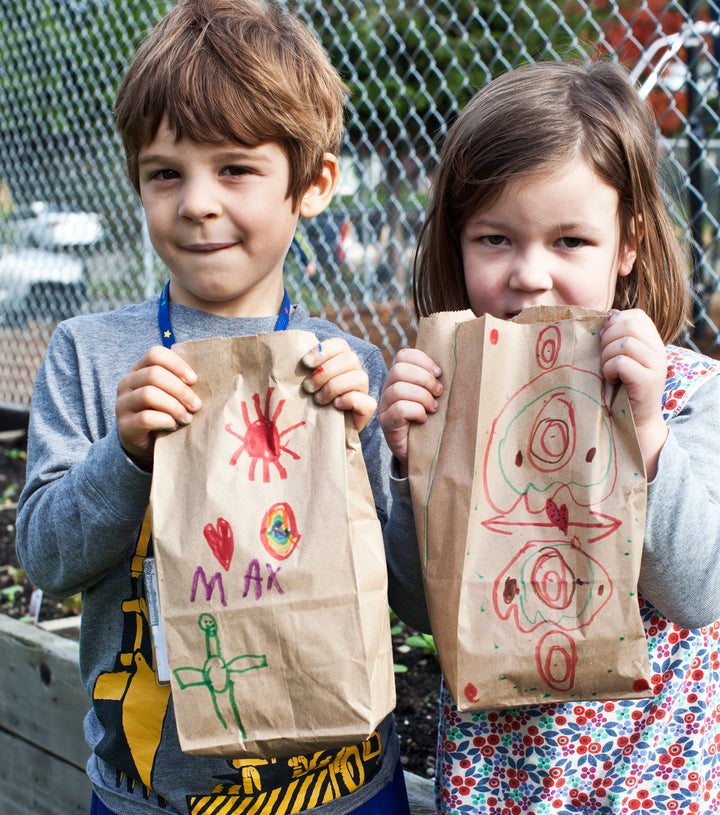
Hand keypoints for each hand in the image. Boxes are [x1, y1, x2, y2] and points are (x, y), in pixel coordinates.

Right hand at [116, 346, 200, 470]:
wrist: (146, 445)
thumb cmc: (165, 414)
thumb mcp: (171, 394)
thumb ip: (181, 382)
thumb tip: (209, 376)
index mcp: (139, 370)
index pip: (155, 354)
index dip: (176, 364)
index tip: (194, 380)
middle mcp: (127, 384)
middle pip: (153, 374)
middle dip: (180, 390)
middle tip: (196, 405)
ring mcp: (123, 404)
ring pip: (148, 394)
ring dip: (174, 406)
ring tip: (187, 418)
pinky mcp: (125, 425)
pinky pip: (145, 417)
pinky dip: (165, 420)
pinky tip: (174, 425)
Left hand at [301, 337, 375, 431]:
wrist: (316, 435)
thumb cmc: (305, 406)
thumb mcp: (299, 386)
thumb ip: (297, 371)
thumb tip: (278, 355)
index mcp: (339, 361)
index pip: (340, 345)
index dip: (324, 351)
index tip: (305, 363)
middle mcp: (353, 373)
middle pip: (351, 359)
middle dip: (326, 371)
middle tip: (308, 387)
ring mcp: (362, 391)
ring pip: (360, 377)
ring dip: (335, 387)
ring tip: (318, 400)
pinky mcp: (367, 410)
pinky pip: (367, 401)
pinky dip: (349, 400)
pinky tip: (335, 406)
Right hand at [378, 348, 442, 476]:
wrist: (424, 452)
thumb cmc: (433, 421)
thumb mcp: (435, 397)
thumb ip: (437, 381)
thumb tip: (459, 364)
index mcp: (400, 378)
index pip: (403, 355)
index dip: (422, 360)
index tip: (440, 373)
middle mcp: (388, 389)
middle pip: (399, 369)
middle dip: (424, 379)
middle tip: (439, 392)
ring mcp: (385, 406)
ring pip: (398, 389)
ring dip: (422, 397)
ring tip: (433, 408)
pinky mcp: (387, 423)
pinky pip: (400, 409)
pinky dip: (417, 411)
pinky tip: (424, 419)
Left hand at [600, 308, 667, 478]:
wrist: (635, 423)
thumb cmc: (621, 390)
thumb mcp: (621, 360)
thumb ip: (617, 338)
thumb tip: (608, 314)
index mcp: (653, 342)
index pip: (636, 315)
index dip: (615, 323)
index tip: (605, 341)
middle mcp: (659, 350)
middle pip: (629, 325)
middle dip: (608, 339)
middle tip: (604, 358)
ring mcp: (656, 365)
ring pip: (624, 343)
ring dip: (607, 356)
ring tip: (607, 371)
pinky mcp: (648, 381)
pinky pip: (622, 362)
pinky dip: (610, 370)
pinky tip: (611, 381)